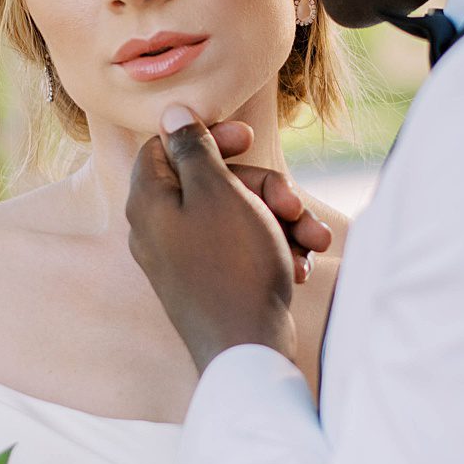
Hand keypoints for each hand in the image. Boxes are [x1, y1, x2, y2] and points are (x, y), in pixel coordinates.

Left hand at [127, 106, 330, 372]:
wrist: (247, 351)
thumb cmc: (233, 266)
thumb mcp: (217, 193)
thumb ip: (194, 150)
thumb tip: (171, 112)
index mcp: (150, 201)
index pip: (166, 146)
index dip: (210, 136)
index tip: (248, 137)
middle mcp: (161, 228)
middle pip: (214, 181)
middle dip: (265, 187)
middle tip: (294, 203)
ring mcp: (186, 258)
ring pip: (239, 215)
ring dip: (282, 220)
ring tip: (313, 241)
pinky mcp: (213, 282)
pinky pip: (244, 248)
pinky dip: (276, 248)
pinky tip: (301, 264)